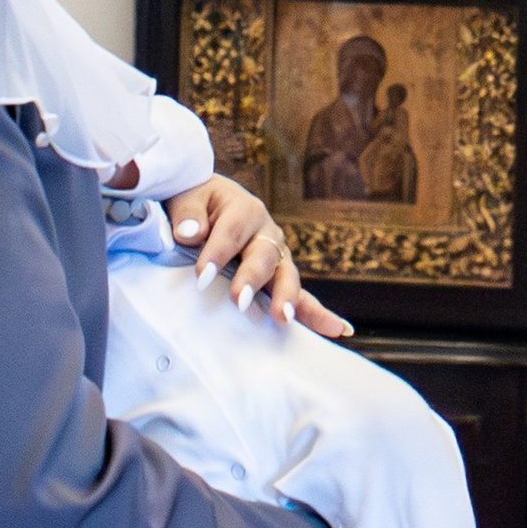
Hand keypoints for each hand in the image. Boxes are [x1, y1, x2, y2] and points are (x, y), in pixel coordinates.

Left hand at [165, 176, 353, 336]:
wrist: (208, 205)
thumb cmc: (196, 204)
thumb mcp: (187, 197)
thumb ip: (188, 214)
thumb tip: (190, 232)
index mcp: (243, 208)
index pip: (231, 230)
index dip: (218, 252)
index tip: (202, 277)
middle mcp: (266, 232)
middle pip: (264, 254)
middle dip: (253, 277)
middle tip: (238, 300)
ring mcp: (277, 256)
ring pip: (287, 276)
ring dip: (286, 297)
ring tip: (283, 318)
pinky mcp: (279, 278)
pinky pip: (301, 297)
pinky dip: (317, 314)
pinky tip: (339, 330)